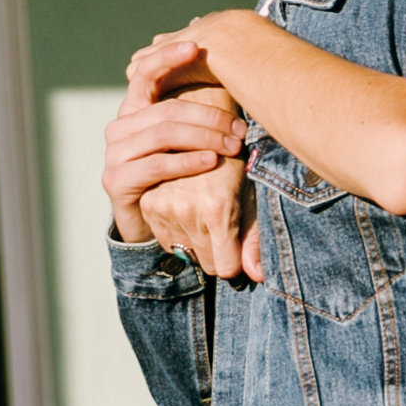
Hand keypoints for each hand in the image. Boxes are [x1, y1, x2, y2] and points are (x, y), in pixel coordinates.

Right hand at [101, 33, 247, 248]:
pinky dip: (188, 162)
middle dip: (210, 116)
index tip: (195, 46)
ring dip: (205, 137)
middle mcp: (120, 126)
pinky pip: (157, 165)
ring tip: (234, 145)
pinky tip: (212, 161)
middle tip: (242, 128)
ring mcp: (115, 153)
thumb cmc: (176, 176)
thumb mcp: (185, 141)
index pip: (144, 72)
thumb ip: (196, 111)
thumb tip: (226, 63)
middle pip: (167, 109)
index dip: (167, 57)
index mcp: (134, 109)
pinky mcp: (116, 180)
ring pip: (164, 134)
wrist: (147, 221)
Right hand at [141, 157, 261, 282]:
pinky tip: (188, 211)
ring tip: (206, 214)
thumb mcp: (251, 198)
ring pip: (185, 254)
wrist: (199, 130)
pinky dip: (179, 233)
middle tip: (225, 225)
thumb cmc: (234, 163)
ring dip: (197, 243)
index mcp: (216, 209)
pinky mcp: (148, 205)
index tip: (239, 248)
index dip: (234, 262)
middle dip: (218, 252)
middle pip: (206, 264)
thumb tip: (256, 276)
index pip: (225, 268)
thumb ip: (254, 239)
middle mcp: (185, 210)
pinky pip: (168, 242)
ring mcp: (163, 208)